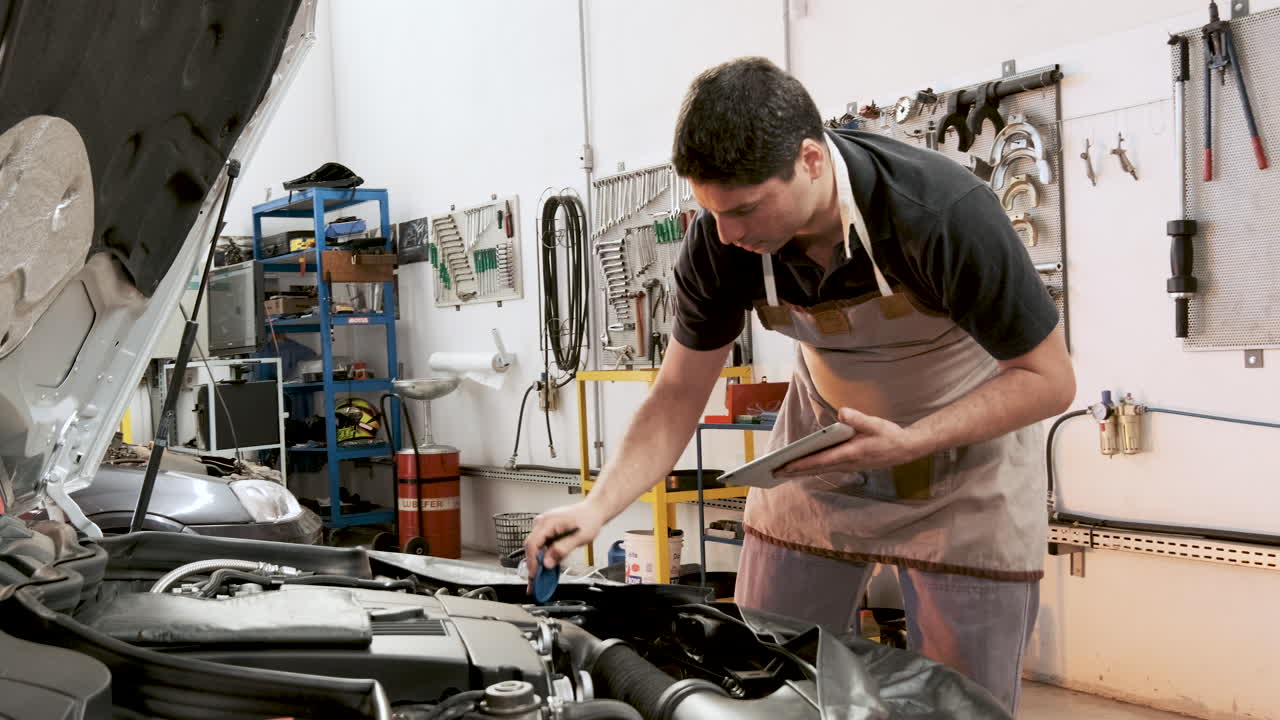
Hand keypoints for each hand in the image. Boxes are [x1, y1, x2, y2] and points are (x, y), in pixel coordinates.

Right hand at [523, 499, 607, 588]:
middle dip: (534, 563)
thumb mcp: (579, 538)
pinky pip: (541, 544)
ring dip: (539, 560)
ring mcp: (543, 525)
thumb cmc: (588, 520)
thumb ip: (562, 550)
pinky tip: (551, 561)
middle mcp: (542, 522)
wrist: (593, 511)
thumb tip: (547, 563)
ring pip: (535, 546)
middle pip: (531, 546)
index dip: (532, 561)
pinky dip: (544, 554)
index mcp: (548, 522)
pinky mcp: (547, 529)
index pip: (532, 544)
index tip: (534, 575)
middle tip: (537, 579)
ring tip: (544, 573)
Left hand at [774, 407, 929, 476]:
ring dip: (802, 472)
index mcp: (850, 453)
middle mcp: (847, 463)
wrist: (906, 449)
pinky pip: (826, 468)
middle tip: (773, 473)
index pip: (820, 460)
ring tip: (783, 472)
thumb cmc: (889, 435)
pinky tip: (803, 468)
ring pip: (820, 470)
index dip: (800, 464)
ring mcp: (848, 466)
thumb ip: (859, 419)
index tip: (784, 467)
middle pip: (815, 469)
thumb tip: (843, 412)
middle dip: (794, 471)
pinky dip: (813, 469)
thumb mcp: (876, 423)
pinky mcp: (850, 464)